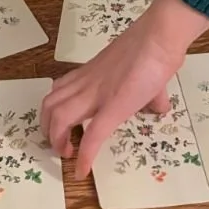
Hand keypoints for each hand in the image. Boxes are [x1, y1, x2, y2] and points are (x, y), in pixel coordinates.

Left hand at [40, 0, 208, 179]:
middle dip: (47, 128)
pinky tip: (82, 171)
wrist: (158, 38)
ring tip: (66, 153)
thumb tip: (160, 104)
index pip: (60, 90)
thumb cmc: (154, 50)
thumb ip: (150, 92)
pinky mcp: (113, 108)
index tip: (59, 128)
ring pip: (58, 117)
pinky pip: (92, 136)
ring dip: (57, 140)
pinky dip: (84, 157)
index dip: (53, 111)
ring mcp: (97, 94)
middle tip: (58, 145)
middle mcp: (87, 84)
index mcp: (92, 75)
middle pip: (50, 104)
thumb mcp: (145, 74)